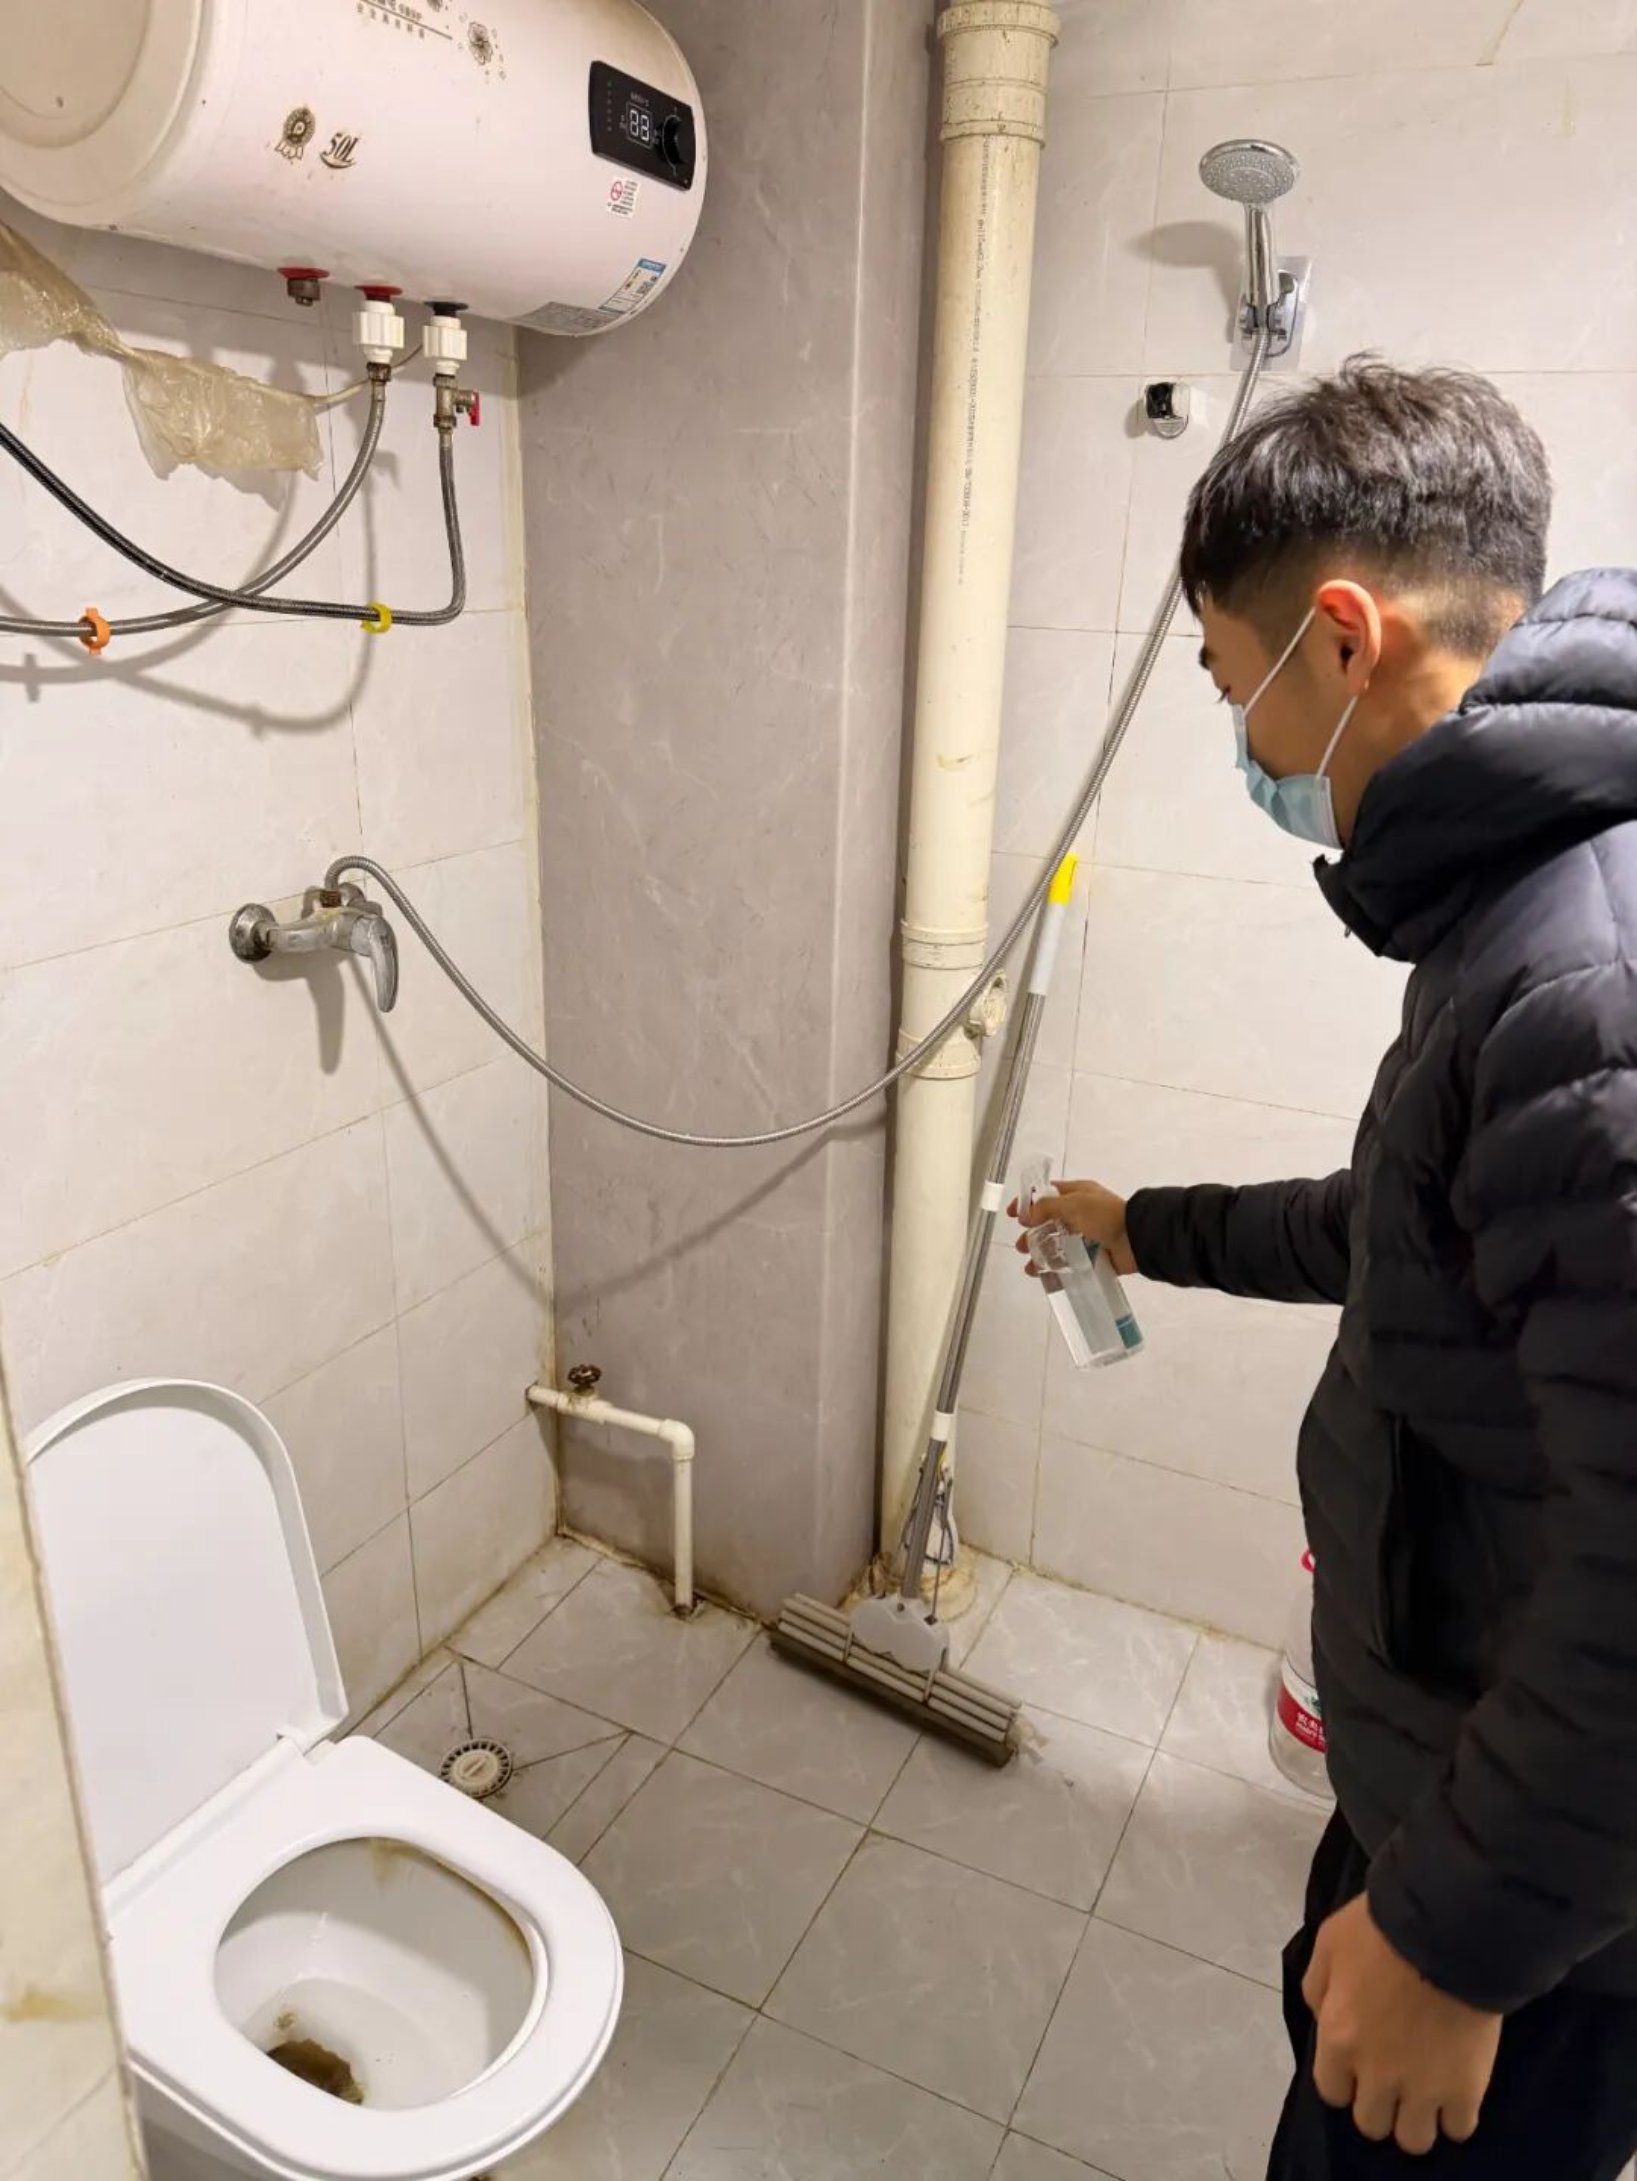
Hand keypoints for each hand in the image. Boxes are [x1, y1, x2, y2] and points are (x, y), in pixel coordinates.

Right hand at [1010, 1178, 1135, 1276]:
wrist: (1137, 1238)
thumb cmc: (1103, 1215)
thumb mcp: (1072, 1203)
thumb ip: (1045, 1207)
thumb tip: (1026, 1214)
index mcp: (1077, 1194)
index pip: (1046, 1194)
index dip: (1028, 1203)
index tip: (1012, 1215)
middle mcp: (1081, 1213)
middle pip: (1049, 1223)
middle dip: (1032, 1234)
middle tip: (1022, 1247)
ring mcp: (1088, 1236)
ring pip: (1058, 1244)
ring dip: (1042, 1255)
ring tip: (1032, 1267)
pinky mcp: (1095, 1256)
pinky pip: (1071, 1262)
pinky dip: (1058, 1269)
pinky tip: (1046, 1277)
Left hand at [1304, 1895, 1501, 2154]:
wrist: (1448, 1930)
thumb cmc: (1382, 1930)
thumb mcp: (1329, 1944)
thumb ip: (1318, 1987)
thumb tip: (1322, 2017)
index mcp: (1338, 2040)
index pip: (1331, 2092)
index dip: (1345, 2080)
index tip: (1360, 2064)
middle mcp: (1376, 2075)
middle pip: (1371, 2124)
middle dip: (1380, 2104)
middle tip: (1394, 2078)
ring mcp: (1423, 2088)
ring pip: (1413, 2140)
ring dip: (1416, 2119)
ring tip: (1426, 2094)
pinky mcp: (1466, 2090)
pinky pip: (1459, 2130)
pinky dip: (1456, 2116)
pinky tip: (1456, 2092)